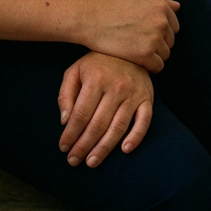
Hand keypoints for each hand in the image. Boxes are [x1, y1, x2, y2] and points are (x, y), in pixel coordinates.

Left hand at [57, 52, 153, 167]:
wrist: (127, 49)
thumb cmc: (96, 63)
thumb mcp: (75, 70)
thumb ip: (66, 94)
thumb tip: (65, 121)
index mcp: (95, 79)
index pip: (81, 113)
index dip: (71, 133)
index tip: (64, 147)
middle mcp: (115, 87)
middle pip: (98, 124)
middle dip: (84, 145)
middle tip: (74, 161)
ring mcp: (133, 94)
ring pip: (118, 127)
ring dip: (105, 148)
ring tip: (92, 161)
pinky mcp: (147, 99)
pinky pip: (144, 122)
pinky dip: (136, 137)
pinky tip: (125, 150)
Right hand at [77, 0, 179, 72]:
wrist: (90, 17)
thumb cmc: (110, 6)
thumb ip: (159, 0)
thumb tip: (178, 7)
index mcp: (161, 5)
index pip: (174, 26)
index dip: (159, 31)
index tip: (144, 33)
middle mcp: (161, 20)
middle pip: (170, 41)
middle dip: (157, 43)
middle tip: (137, 42)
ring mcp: (154, 37)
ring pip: (165, 54)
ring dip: (153, 55)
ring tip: (135, 51)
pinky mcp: (146, 54)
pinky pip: (158, 66)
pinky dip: (149, 67)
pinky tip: (136, 61)